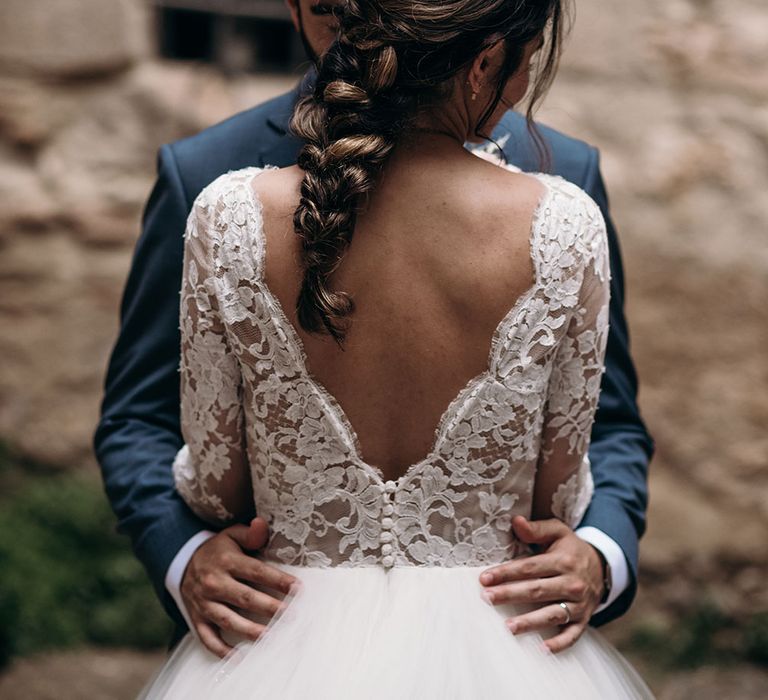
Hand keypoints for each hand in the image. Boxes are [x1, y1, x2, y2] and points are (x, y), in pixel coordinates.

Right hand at [181, 517, 299, 657]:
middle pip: (245, 598)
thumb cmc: (218, 550)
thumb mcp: (231, 535)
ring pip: (228, 619)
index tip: (299, 589)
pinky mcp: (197, 618)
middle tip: (292, 615)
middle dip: (270, 607)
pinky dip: (220, 650)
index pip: (257, 571)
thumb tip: (262, 525)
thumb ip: (250, 533)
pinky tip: (238, 657)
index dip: (278, 580)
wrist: (182, 562)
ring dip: (250, 630)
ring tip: (271, 637)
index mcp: (226, 561)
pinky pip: (207, 638)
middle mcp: (214, 583)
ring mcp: (204, 603)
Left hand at [479, 515, 604, 652]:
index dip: (507, 573)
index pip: (530, 567)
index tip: (485, 578)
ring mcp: (579, 604)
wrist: (602, 567)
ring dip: (531, 622)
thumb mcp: (558, 532)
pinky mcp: (584, 619)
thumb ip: (536, 528)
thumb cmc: (570, 548)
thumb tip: (515, 521)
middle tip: (487, 598)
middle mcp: (572, 583)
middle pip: (538, 590)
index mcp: (563, 560)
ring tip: (509, 627)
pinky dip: (560, 643)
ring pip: (553, 614)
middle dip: (511, 595)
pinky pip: (573, 634)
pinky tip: (542, 649)